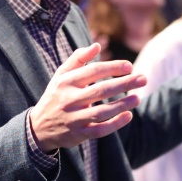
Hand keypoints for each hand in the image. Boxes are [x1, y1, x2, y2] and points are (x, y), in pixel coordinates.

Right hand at [30, 43, 146, 151]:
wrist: (38, 127)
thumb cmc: (55, 97)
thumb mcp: (60, 76)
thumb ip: (78, 59)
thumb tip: (97, 45)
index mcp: (66, 82)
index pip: (93, 71)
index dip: (113, 67)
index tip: (129, 66)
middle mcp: (69, 100)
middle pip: (100, 90)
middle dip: (124, 84)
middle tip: (143, 79)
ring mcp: (73, 118)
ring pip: (101, 112)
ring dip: (122, 105)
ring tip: (138, 98)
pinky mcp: (78, 135)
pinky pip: (99, 130)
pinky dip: (114, 124)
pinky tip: (128, 116)